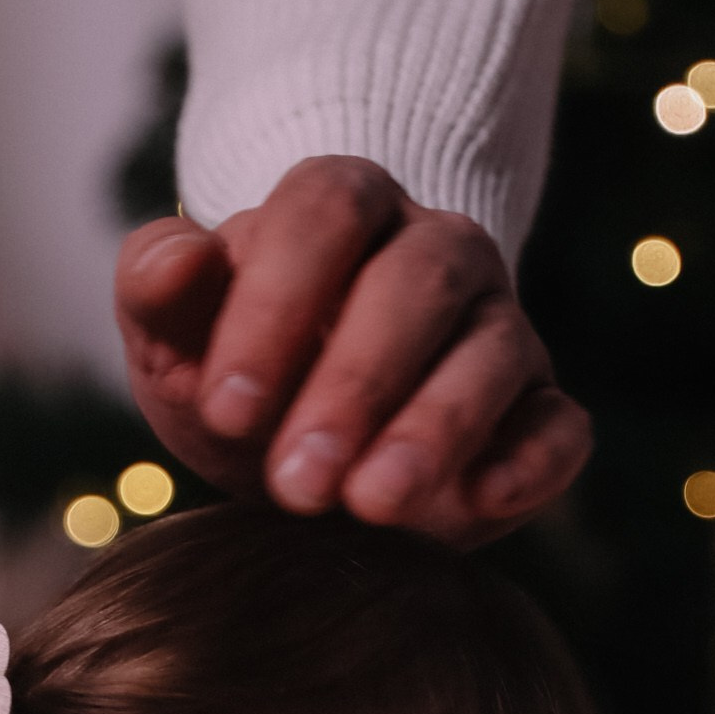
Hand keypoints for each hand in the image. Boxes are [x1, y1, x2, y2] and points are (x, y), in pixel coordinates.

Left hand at [115, 156, 589, 548]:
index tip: (227, 408)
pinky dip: (531, 460)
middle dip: (355, 382)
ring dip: (434, 428)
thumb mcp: (174, 341)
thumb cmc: (237, 380)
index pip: (326, 210)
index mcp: (344, 208)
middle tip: (294, 482)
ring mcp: (498, 330)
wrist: (302, 453)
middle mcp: (437, 253)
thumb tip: (174, 261)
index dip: (278, 303)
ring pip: (492, 350)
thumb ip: (155, 289)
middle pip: (420, 280)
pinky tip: (481, 501)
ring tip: (371, 506)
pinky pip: (559, 425)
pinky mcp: (537, 414)